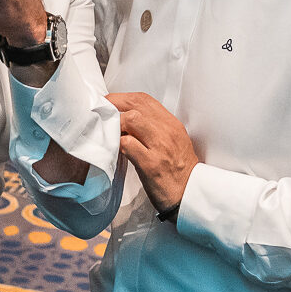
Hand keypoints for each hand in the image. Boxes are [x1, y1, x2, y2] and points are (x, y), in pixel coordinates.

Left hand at [107, 91, 198, 213]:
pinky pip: (127, 144)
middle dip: (113, 105)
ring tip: (108, 133)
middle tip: (101, 114)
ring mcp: (159, 146)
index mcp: (171, 123)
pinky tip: (112, 149)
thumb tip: (127, 119)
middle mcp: (166, 130)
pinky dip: (115, 144)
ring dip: (114, 124)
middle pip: (135, 105)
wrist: (189, 193)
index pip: (144, 99)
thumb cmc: (178, 170)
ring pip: (131, 119)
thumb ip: (154, 127)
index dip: (122, 98)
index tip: (110, 103)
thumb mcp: (172, 141)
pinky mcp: (151, 164)